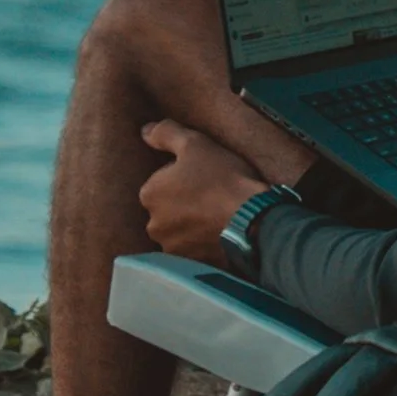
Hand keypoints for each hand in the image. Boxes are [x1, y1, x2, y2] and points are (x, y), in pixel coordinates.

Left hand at [140, 119, 264, 258]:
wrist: (252, 220)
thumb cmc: (222, 177)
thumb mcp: (194, 143)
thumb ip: (164, 133)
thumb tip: (144, 131)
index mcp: (149, 194)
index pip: (162, 180)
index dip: (184, 174)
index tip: (204, 174)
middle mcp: (153, 225)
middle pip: (168, 207)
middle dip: (185, 201)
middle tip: (214, 193)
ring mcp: (172, 247)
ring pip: (180, 229)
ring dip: (194, 223)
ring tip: (220, 214)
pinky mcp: (191, 264)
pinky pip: (195, 248)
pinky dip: (204, 241)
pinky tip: (222, 231)